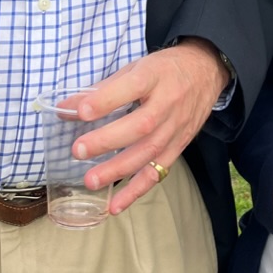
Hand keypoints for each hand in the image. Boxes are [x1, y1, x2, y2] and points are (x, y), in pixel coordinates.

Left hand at [67, 39, 229, 213]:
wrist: (205, 71)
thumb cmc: (164, 69)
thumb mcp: (136, 67)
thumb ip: (103, 88)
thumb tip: (67, 108)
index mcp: (154, 76)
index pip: (130, 87)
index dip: (105, 100)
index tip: (81, 111)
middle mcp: (167, 103)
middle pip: (140, 125)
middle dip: (108, 140)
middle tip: (78, 150)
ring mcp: (175, 128)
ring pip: (149, 152)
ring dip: (118, 169)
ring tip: (91, 180)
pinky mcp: (178, 146)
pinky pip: (158, 172)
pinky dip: (136, 190)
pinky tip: (115, 205)